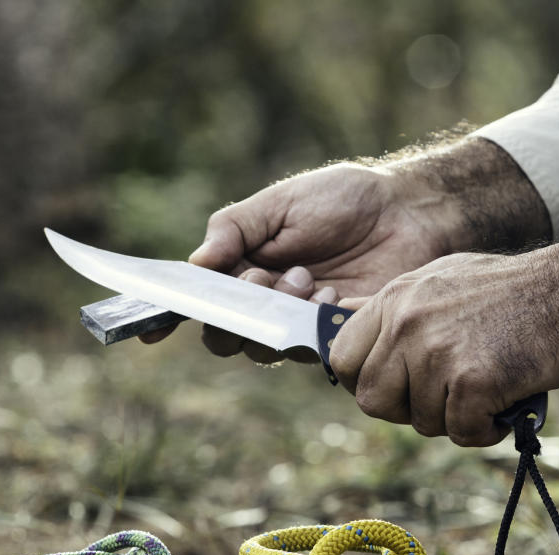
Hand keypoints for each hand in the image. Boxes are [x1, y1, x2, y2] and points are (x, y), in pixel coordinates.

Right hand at [142, 139, 551, 363]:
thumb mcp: (279, 203)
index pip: (199, 303)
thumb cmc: (344, 201)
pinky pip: (310, 348)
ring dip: (277, 310)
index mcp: (243, 271)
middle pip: (225, 336)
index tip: (149, 330)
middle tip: (262, 277)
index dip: (169, 318)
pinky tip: (335, 291)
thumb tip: (196, 264)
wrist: (410, 211)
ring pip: (263, 346)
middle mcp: (266, 305)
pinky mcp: (339, 340)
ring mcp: (301, 326)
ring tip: (306, 276)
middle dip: (235, 309)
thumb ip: (233, 229)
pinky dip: (315, 319)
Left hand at [329, 210, 558, 445]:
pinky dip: (486, 429)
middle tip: (446, 397)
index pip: (341, 358)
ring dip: (456, 418)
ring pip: (421, 422)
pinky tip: (505, 404)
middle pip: (372, 401)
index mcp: (394, 298)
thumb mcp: (439, 279)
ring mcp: (437, 352)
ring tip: (488, 390)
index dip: (364, 382)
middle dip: (407, 410)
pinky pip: (462, 431)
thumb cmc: (512, 290)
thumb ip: (393, 307)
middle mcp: (407, 323)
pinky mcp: (473, 380)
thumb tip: (336, 318)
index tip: (396, 388)